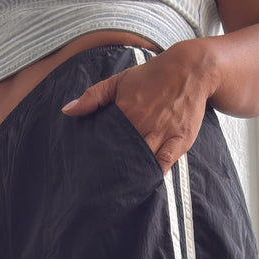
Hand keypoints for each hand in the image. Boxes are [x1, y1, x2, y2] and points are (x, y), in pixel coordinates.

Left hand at [61, 41, 216, 173]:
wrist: (190, 69)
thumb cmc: (152, 76)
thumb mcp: (119, 80)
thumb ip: (93, 96)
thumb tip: (67, 110)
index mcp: (126, 110)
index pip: (107, 139)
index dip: (97, 155)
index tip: (88, 168)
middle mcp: (144, 123)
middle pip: (125, 154)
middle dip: (114, 169)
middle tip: (100, 186)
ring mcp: (163, 133)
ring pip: (144, 161)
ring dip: (133, 174)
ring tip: (119, 189)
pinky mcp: (180, 139)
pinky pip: (166, 161)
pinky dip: (156, 173)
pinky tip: (146, 182)